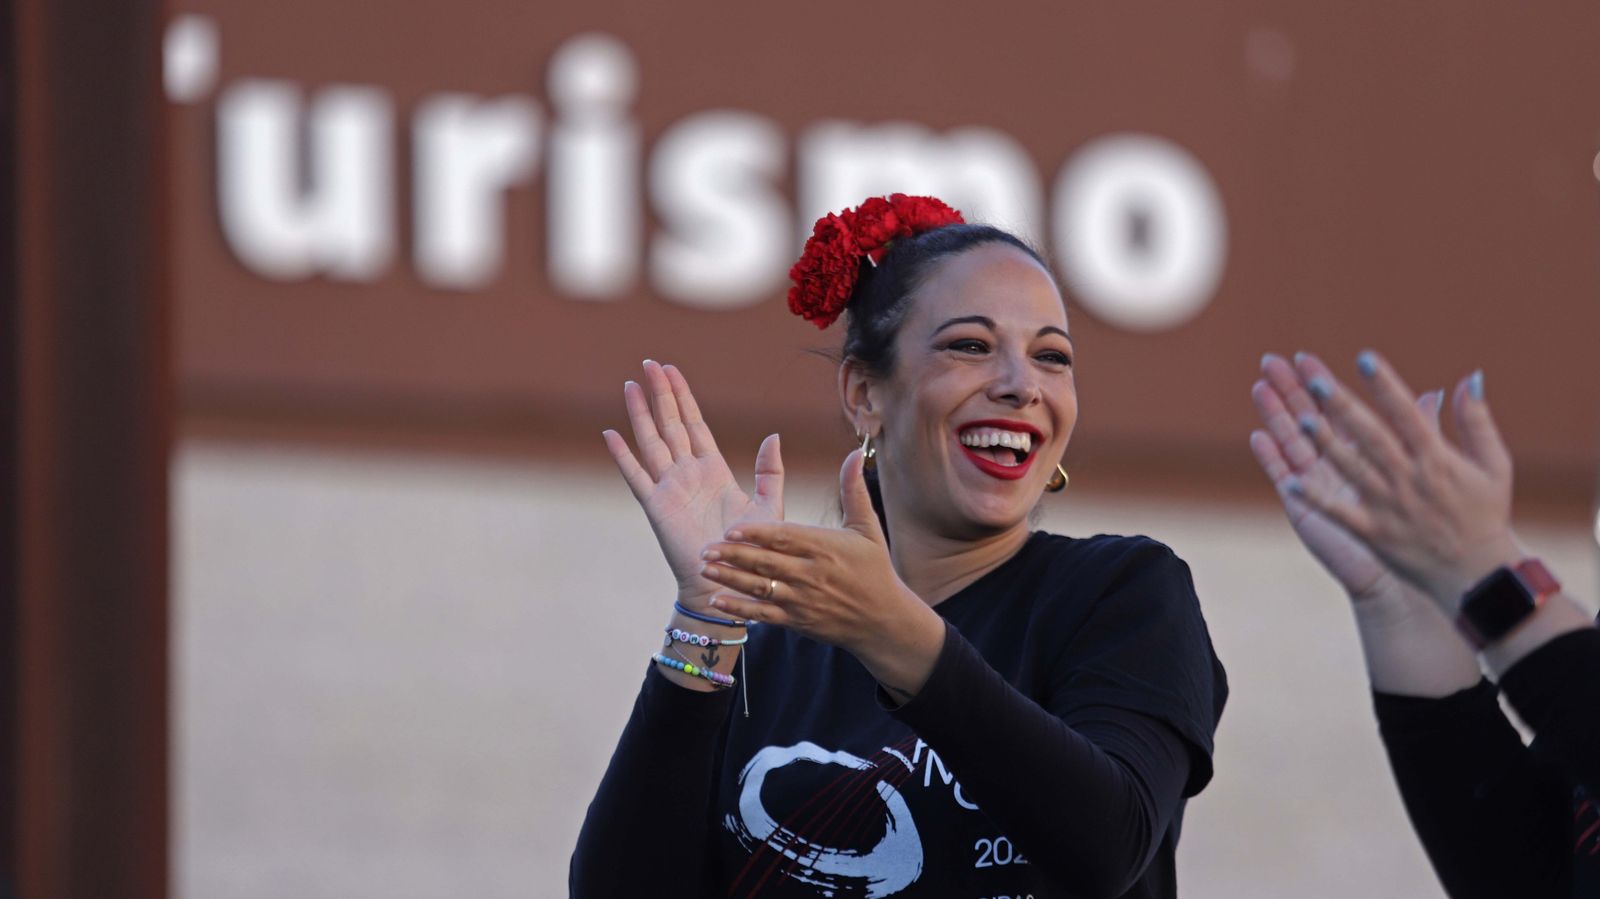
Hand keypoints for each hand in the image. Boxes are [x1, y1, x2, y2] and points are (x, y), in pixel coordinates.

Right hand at [603, 360, 783, 606]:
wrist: (729, 582)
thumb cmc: (752, 550)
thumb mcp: (769, 506)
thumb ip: (771, 472)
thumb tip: (774, 436)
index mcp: (714, 470)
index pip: (695, 423)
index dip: (683, 396)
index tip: (672, 370)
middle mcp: (688, 474)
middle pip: (670, 424)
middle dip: (661, 393)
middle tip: (649, 363)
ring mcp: (669, 488)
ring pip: (651, 442)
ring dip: (640, 415)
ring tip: (630, 386)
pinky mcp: (656, 507)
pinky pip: (636, 477)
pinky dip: (623, 456)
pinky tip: (610, 434)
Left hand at [698, 450, 944, 697]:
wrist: (884, 620)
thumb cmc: (875, 569)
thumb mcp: (867, 527)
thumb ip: (853, 490)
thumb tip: (854, 452)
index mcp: (825, 548)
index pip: (785, 537)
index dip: (756, 533)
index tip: (731, 527)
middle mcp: (811, 574)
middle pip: (766, 563)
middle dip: (734, 555)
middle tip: (705, 548)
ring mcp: (802, 600)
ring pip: (760, 588)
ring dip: (730, 580)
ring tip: (704, 569)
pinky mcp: (797, 621)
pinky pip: (763, 614)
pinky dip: (740, 609)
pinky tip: (717, 600)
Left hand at [1286, 350, 1520, 610]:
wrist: (1476, 576)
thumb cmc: (1485, 514)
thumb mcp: (1492, 464)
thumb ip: (1475, 421)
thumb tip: (1468, 378)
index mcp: (1436, 457)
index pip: (1405, 413)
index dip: (1384, 384)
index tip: (1363, 357)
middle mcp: (1408, 477)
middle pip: (1369, 434)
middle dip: (1341, 405)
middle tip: (1314, 377)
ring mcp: (1387, 505)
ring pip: (1349, 468)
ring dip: (1323, 443)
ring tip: (1298, 418)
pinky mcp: (1372, 532)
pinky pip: (1337, 512)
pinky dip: (1312, 498)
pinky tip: (1287, 483)